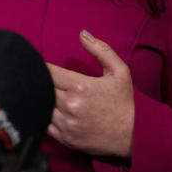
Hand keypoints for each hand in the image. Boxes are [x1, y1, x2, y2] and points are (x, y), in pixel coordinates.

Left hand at [46, 30, 133, 158]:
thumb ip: (101, 50)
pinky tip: (45, 109)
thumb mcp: (120, 72)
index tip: (39, 65)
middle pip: (40, 88)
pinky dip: (41, 115)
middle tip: (35, 78)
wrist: (135, 136)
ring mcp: (67, 124)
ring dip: (38, 98)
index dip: (41, 67)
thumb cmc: (125, 103)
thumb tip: (82, 33)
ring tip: (39, 93)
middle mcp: (71, 105)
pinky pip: (43, 124)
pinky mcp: (65, 138)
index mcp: (80, 87)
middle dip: (37, 81)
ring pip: (39, 106)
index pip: (48, 71)